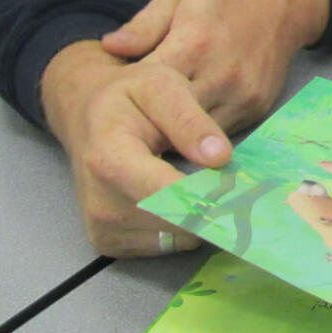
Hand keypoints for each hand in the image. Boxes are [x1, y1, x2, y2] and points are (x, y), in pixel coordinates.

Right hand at [41, 40, 229, 256]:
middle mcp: (100, 203)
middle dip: (215, 206)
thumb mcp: (162, 86)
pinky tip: (187, 198)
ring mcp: (103, 229)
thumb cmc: (129, 96)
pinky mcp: (110, 243)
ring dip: (203, 217)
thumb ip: (190, 121)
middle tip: (240, 185)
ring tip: (211, 184)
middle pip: (175, 222)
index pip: (164, 193)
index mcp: (110, 159)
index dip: (208, 194)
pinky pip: (166, 245)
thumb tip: (221, 157)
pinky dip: (186, 226)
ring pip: (177, 238)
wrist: (90, 116)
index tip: (241, 187)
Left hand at [100, 0, 328, 134]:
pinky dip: (201, 136)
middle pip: (171, 120)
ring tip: (155, 131)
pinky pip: (220, 133)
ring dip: (174, 137)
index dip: (126, 100)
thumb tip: (108, 46)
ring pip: (196, 136)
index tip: (109, 106)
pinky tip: (186, 128)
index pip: (150, 87)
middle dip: (147, 126)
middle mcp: (221, 75)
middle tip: (126, 130)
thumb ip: (143, 25)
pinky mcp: (257, 109)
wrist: (283, 4)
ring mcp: (242, 96)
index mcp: (195, 43)